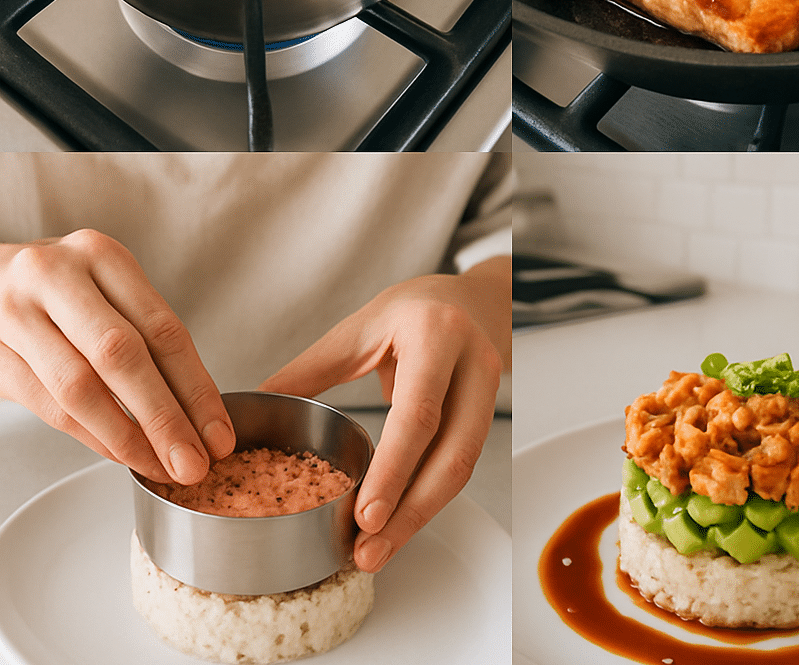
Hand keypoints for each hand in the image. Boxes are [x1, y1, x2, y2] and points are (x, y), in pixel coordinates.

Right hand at [0, 229, 234, 483]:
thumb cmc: (61, 287)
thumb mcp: (106, 288)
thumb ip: (144, 333)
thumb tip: (198, 412)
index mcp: (102, 256)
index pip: (162, 329)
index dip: (195, 388)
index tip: (218, 432)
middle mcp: (56, 276)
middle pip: (123, 357)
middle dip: (164, 419)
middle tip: (193, 463)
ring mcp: (14, 313)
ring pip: (79, 387)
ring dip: (125, 437)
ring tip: (159, 466)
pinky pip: (46, 404)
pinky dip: (88, 435)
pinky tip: (119, 453)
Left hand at [260, 256, 509, 572]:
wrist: (473, 298)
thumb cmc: (416, 307)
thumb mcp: (362, 325)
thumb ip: (313, 368)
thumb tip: (259, 404)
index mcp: (435, 334)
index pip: (418, 412)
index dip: (394, 468)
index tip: (365, 514)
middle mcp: (471, 362)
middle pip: (451, 452)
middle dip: (410, 511)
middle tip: (369, 549)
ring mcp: (488, 390)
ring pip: (462, 466)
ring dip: (421, 514)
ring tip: (379, 549)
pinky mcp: (491, 414)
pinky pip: (461, 463)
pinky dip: (429, 497)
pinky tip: (400, 520)